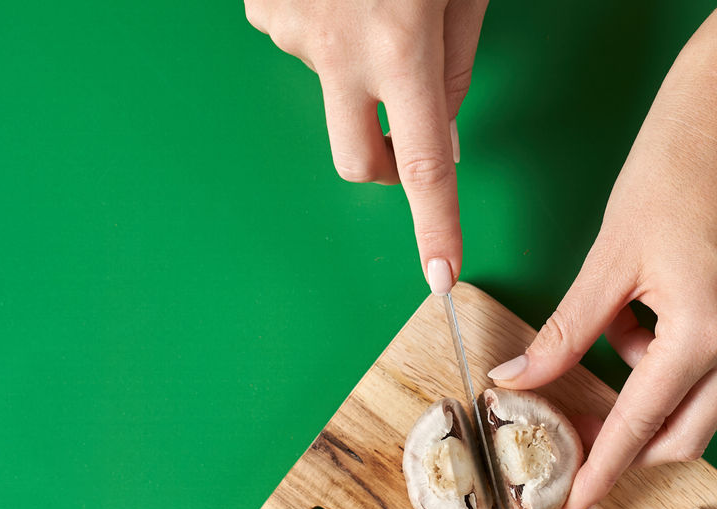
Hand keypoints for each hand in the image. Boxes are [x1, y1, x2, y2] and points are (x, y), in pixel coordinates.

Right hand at [245, 0, 487, 292]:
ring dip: (353, 62)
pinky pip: (300, 41)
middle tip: (402, 124)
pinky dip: (321, 24)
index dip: (435, 227)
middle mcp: (339, 50)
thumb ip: (455, 64)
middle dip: (383, 163)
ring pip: (330, 87)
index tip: (441, 274)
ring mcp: (292, 31)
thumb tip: (443, 130)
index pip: (425, 165)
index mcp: (402, 45)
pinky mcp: (262, 9)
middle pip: (357, 161)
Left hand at [488, 70, 716, 508]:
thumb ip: (563, 334)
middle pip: (686, 432)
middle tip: (581, 435)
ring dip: (652, 386)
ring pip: (704, 395)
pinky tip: (654, 306)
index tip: (576, 508)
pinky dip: (678, 353)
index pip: (640, 425)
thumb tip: (518, 382)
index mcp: (703, 329)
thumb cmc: (668, 171)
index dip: (602, 472)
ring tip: (620, 323)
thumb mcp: (605, 261)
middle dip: (633, 445)